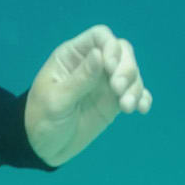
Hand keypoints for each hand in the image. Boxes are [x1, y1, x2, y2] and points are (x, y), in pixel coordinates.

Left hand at [24, 25, 151, 166]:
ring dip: (135, 87)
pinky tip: (141, 109)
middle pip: (122, 51)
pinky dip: (142, 98)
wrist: (44, 147)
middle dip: (126, 68)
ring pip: (131, 72)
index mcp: (72, 56)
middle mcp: (92, 64)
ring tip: (127, 107)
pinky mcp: (114, 100)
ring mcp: (105, 82)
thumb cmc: (42, 120)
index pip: (99, 36)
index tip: (111, 68)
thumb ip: (79, 79)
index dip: (111, 47)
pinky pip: (136, 92)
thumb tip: (99, 54)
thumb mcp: (57, 101)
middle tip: (118, 90)